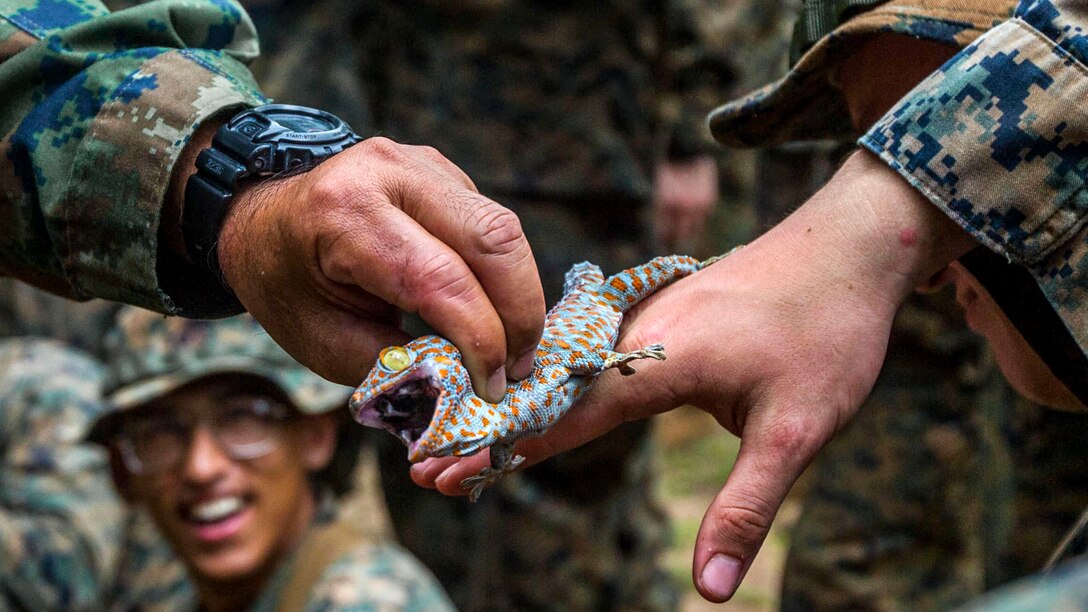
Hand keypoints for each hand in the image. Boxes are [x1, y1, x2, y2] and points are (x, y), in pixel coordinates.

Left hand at [216, 137, 544, 399]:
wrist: (263, 217)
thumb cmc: (289, 286)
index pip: (438, 279)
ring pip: (502, 227)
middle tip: (520, 367)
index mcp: (344, 213)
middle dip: (519, 312)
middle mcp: (389, 172)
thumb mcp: (325, 342)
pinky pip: (491, 223)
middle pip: (491, 239)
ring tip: (514, 345)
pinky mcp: (442, 170)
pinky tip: (489, 306)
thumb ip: (396, 366)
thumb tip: (467, 383)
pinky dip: (501, 273)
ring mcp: (421, 163)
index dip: (479, 339)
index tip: (494, 387)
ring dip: (519, 293)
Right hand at [413, 151, 976, 600]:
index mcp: (658, 358)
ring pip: (559, 365)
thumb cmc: (830, 332)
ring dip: (510, 404)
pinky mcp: (657, 314)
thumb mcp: (798, 431)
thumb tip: (708, 591)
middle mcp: (635, 331)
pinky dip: (547, 381)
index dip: (503, 450)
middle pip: (542, 387)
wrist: (854, 242)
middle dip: (484, 429)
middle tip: (426, 469)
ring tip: (459, 439)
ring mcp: (644, 316)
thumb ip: (746, 508)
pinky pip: (585, 350)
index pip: (561, 413)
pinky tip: (529, 394)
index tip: (445, 472)